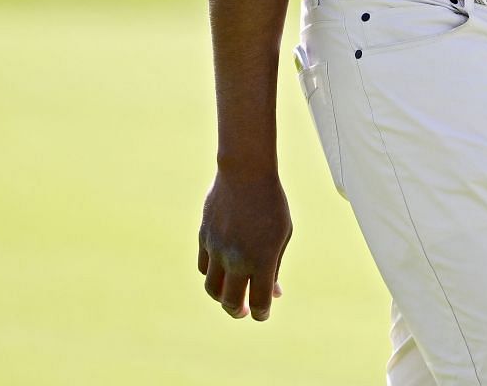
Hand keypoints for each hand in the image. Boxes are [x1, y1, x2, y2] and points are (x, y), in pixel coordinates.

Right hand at [197, 170, 291, 320]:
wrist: (245, 173)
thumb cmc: (271, 203)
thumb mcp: (283, 234)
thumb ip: (275, 266)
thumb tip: (273, 293)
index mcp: (261, 259)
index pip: (260, 301)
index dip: (262, 313)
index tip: (263, 313)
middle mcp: (236, 259)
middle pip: (231, 302)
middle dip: (239, 311)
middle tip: (244, 311)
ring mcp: (217, 250)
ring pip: (212, 289)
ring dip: (221, 297)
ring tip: (231, 295)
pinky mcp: (203, 239)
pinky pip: (204, 268)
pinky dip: (213, 275)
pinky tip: (223, 272)